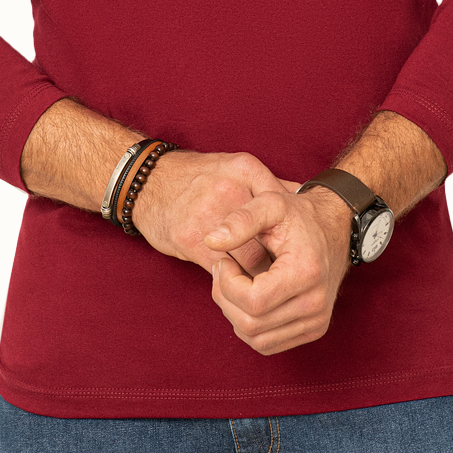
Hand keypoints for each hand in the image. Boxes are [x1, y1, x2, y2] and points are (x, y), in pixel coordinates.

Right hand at [133, 151, 288, 275]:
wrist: (148, 182)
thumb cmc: (197, 178)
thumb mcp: (235, 167)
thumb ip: (270, 182)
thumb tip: (305, 193)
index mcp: (246, 169)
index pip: (282, 203)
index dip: (291, 231)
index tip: (295, 249)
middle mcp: (231, 190)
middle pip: (271, 235)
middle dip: (280, 260)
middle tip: (286, 275)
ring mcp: (210, 216)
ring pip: (250, 260)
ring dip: (259, 277)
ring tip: (266, 285)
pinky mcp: (191, 240)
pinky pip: (223, 272)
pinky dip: (233, 282)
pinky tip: (237, 283)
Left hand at [204, 184, 352, 354]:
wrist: (335, 227)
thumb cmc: (299, 215)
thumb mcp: (270, 204)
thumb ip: (240, 220)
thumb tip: (210, 241)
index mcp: (306, 273)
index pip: (253, 301)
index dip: (227, 283)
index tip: (224, 260)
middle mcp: (316, 304)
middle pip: (251, 323)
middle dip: (225, 298)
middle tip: (223, 271)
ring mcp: (317, 321)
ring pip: (257, 339)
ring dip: (234, 314)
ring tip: (233, 284)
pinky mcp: (314, 329)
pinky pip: (268, 344)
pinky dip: (248, 327)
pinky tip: (245, 299)